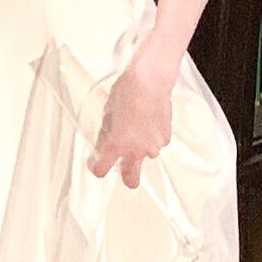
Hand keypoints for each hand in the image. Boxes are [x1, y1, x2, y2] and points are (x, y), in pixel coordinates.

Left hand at [86, 55, 172, 188]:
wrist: (150, 81)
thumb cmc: (127, 92)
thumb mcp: (107, 115)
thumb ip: (106, 136)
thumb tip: (105, 145)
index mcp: (116, 145)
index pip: (100, 169)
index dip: (96, 167)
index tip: (96, 162)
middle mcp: (135, 150)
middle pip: (131, 180)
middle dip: (126, 178)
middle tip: (122, 167)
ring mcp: (153, 146)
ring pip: (145, 157)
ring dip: (140, 149)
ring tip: (138, 128)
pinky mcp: (165, 138)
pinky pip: (156, 144)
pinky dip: (152, 137)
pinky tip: (149, 122)